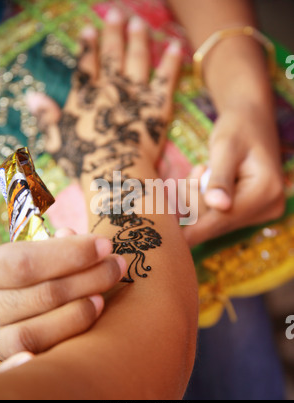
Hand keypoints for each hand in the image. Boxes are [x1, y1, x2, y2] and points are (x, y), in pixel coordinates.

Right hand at [0, 230, 126, 362]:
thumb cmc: (15, 278)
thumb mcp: (20, 256)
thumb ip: (46, 249)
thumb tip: (71, 236)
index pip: (24, 263)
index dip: (70, 254)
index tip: (105, 245)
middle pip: (40, 296)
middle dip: (88, 279)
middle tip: (117, 266)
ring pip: (31, 334)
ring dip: (75, 315)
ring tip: (102, 299)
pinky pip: (10, 370)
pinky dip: (33, 362)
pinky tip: (69, 349)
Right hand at [26, 9, 181, 178]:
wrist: (116, 172)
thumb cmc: (85, 163)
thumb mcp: (58, 141)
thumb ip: (47, 117)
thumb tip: (31, 95)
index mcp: (86, 97)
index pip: (86, 65)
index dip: (87, 46)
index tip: (89, 30)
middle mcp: (110, 88)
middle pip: (112, 54)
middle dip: (113, 32)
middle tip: (116, 14)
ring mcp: (135, 94)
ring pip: (137, 59)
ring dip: (137, 39)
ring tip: (138, 22)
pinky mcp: (157, 105)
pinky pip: (166, 78)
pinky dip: (170, 61)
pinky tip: (173, 45)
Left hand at [184, 106, 284, 246]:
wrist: (251, 120)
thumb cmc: (237, 128)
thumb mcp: (225, 148)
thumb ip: (220, 178)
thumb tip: (218, 206)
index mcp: (265, 192)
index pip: (223, 218)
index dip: (194, 229)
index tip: (172, 243)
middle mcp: (268, 207)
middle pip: (217, 222)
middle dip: (196, 200)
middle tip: (200, 169)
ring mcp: (261, 211)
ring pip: (214, 219)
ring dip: (199, 197)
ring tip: (207, 169)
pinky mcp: (251, 211)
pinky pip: (218, 215)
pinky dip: (205, 199)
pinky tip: (210, 178)